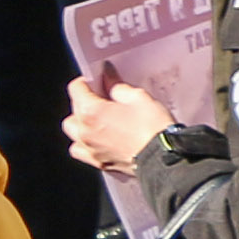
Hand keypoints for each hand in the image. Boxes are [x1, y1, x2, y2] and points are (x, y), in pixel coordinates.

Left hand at [62, 71, 169, 191]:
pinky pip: (81, 151)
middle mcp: (85, 131)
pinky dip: (85, 144)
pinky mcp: (100, 163)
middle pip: (73, 110)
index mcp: (91, 111)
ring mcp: (90, 149)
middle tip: (102, 99)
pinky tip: (99, 140)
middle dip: (84, 101)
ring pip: (73, 132)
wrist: (165, 159)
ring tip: (98, 121)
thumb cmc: (153, 128)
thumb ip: (116, 85)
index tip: (98, 80)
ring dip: (81, 123)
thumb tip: (107, 75)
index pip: (76, 88)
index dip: (87, 81)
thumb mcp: (138, 97)